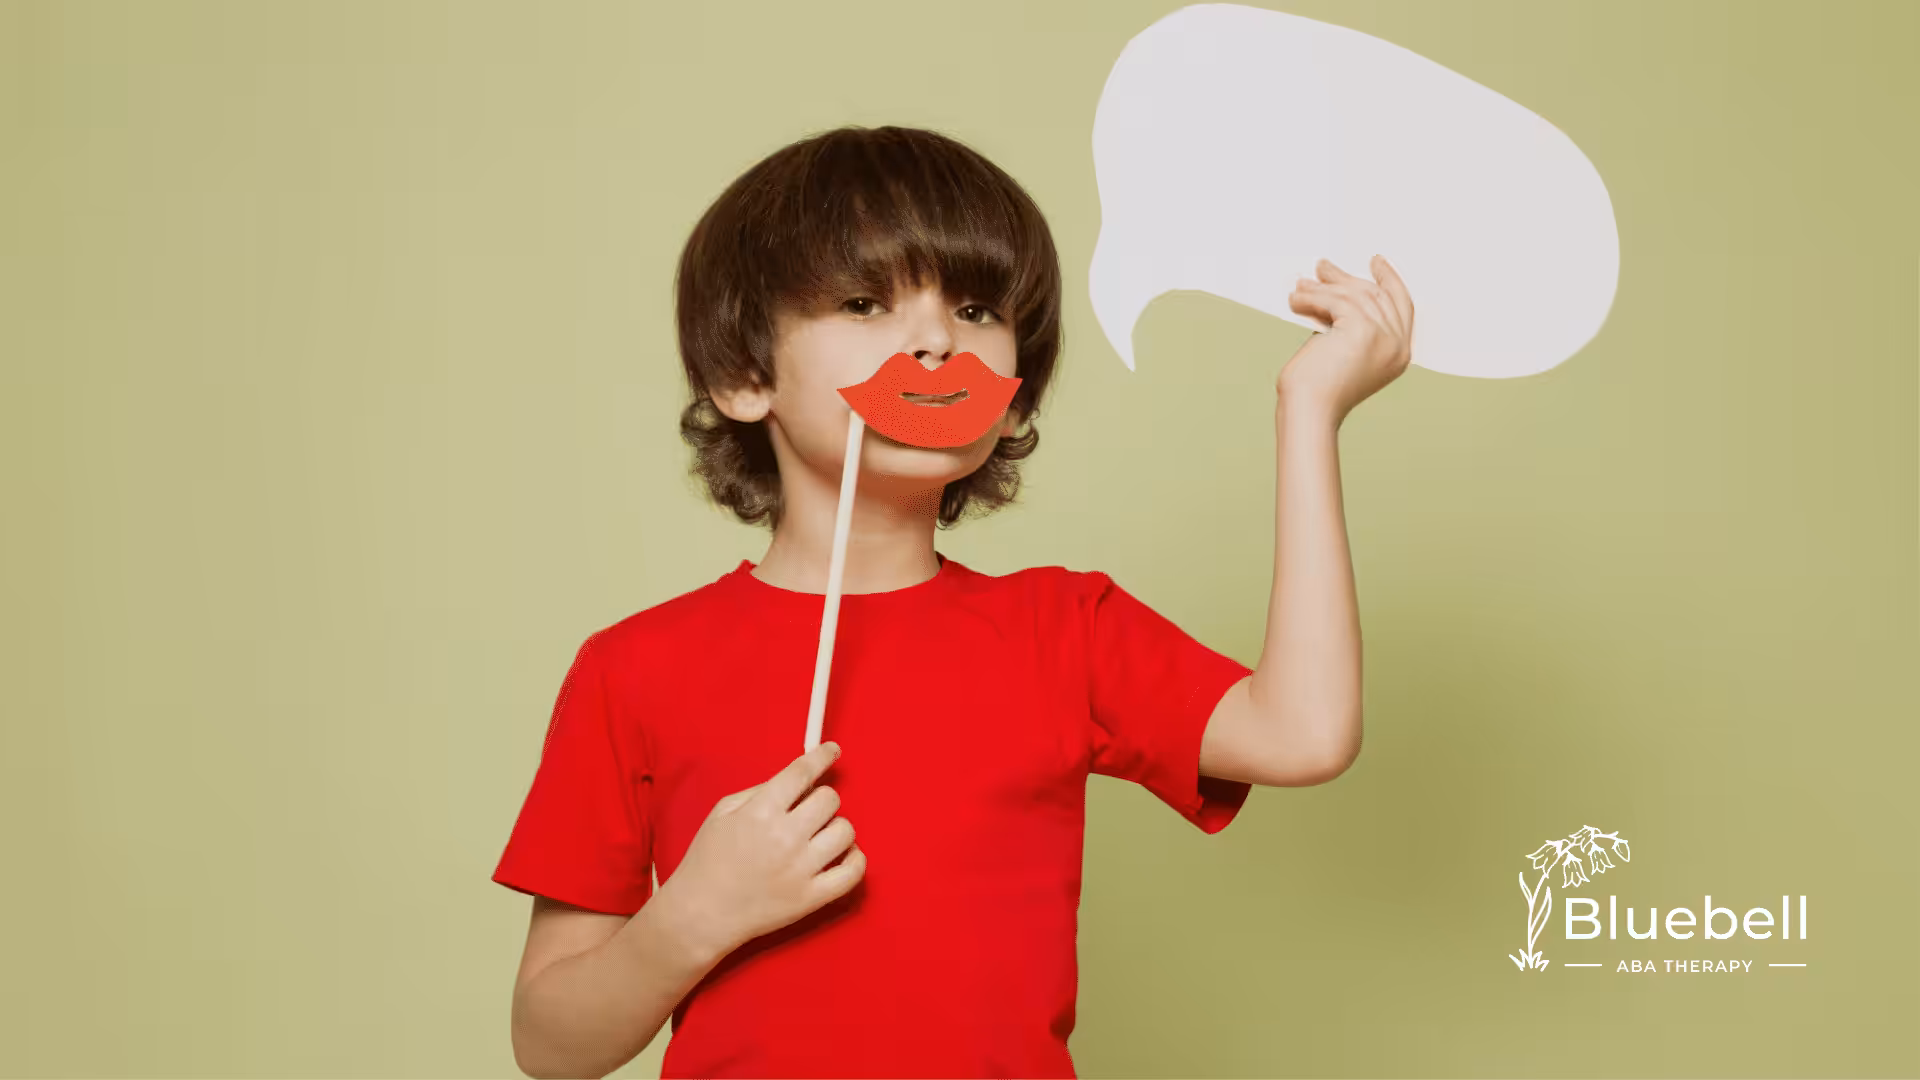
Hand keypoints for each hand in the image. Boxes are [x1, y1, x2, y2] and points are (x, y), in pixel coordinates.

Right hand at [665, 741, 864, 956]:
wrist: (700, 915)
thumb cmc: (707, 861)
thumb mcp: (721, 813)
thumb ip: (759, 791)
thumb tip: (796, 781)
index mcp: (761, 812)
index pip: (802, 773)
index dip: (821, 756)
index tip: (832, 751)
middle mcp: (785, 837)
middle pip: (829, 799)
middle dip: (820, 799)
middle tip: (807, 812)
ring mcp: (801, 870)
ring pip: (846, 831)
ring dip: (835, 829)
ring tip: (819, 837)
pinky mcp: (811, 898)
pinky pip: (854, 872)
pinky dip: (854, 859)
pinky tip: (842, 856)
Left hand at [1281, 255, 1414, 423]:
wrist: (1310, 410)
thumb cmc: (1319, 390)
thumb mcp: (1346, 353)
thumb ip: (1351, 326)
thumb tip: (1333, 289)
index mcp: (1400, 354)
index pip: (1402, 305)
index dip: (1390, 280)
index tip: (1376, 262)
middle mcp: (1398, 345)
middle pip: (1376, 295)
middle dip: (1347, 278)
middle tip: (1324, 266)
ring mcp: (1384, 337)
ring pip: (1353, 296)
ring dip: (1323, 287)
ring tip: (1301, 285)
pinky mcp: (1363, 330)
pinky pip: (1335, 302)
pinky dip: (1312, 298)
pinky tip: (1296, 299)